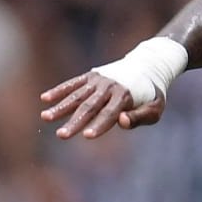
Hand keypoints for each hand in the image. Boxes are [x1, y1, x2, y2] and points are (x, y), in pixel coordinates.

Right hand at [40, 71, 166, 138]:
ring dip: (61, 106)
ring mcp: (98, 80)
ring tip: (46, 117)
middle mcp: (109, 86)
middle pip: (90, 107)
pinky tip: (45, 98)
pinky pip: (73, 83)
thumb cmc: (152, 94)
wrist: (148, 65)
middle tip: (61, 136)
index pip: (110, 114)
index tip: (86, 136)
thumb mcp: (156, 108)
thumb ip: (140, 116)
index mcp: (125, 95)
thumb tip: (121, 121)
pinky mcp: (91, 76)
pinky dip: (60, 90)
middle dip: (75, 122)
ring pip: (77, 95)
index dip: (99, 125)